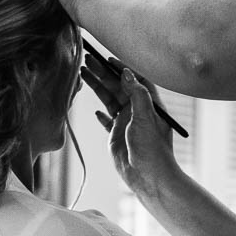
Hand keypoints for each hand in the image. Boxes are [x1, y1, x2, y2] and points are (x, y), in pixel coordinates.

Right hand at [85, 52, 177, 195]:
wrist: (148, 176)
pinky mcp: (116, 135)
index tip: (106, 59)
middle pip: (118, 87)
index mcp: (149, 105)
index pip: (135, 80)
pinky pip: (107, 120)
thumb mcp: (146, 118)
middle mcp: (137, 111)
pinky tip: (94, 110)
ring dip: (97, 86)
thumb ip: (137, 94)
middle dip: (103, 73)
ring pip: (109, 99)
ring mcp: (126, 123)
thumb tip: (127, 73)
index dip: (121, 68)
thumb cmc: (152, 148)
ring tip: (83, 73)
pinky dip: (101, 114)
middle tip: (87, 60)